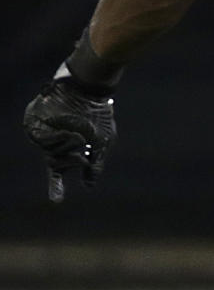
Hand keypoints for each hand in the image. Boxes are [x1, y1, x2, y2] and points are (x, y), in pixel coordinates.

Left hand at [23, 79, 116, 202]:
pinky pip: (40, 138)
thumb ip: (95, 165)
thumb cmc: (97, 115)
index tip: (57, 202)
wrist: (87, 88)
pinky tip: (69, 130)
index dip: (56, 187)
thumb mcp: (103, 142)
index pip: (58, 171)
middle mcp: (53, 143)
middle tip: (81, 155)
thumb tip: (89, 186)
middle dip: (70, 161)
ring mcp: (43, 132)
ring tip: (78, 134)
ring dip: (66, 146)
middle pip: (55, 163)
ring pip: (49, 151)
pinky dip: (55, 137)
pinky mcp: (33, 122)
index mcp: (68, 148)